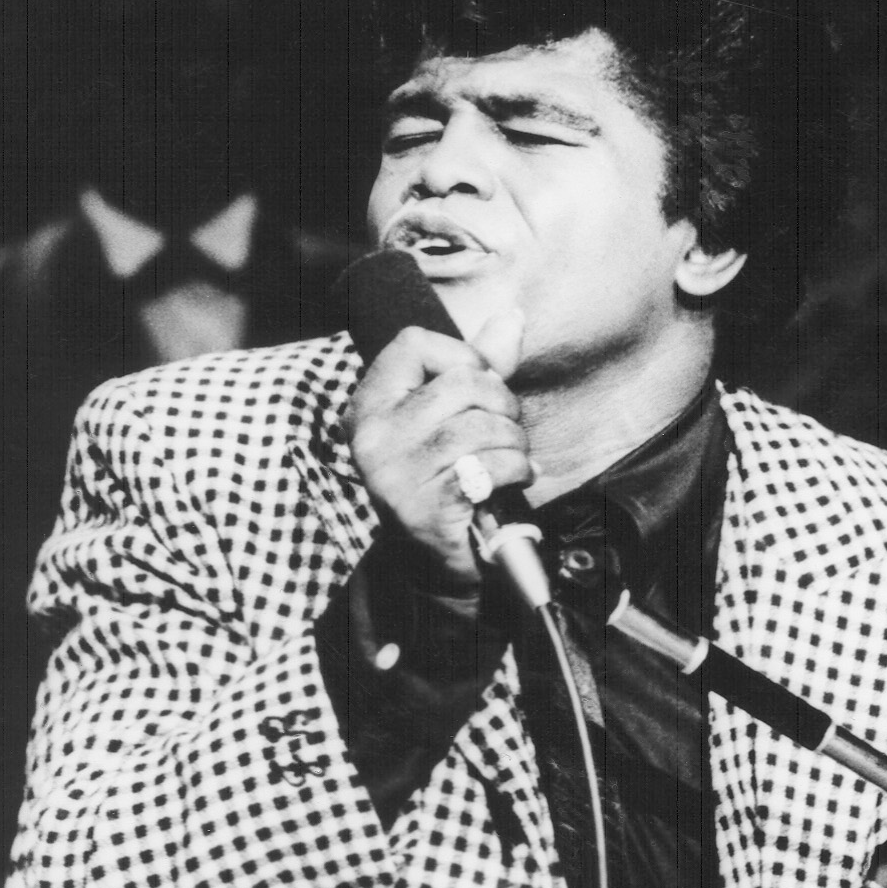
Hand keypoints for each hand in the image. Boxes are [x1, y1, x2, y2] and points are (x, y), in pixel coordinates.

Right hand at [341, 304, 530, 597]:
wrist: (435, 571)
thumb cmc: (446, 484)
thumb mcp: (452, 421)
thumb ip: (479, 369)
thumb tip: (513, 316)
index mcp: (369, 407)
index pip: (413, 343)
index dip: (460, 356)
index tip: (476, 386)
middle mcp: (372, 437)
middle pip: (459, 384)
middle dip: (502, 403)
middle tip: (509, 430)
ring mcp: (394, 475)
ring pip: (479, 426)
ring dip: (514, 441)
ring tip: (515, 458)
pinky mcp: (425, 508)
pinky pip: (487, 467)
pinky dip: (516, 470)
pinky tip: (517, 479)